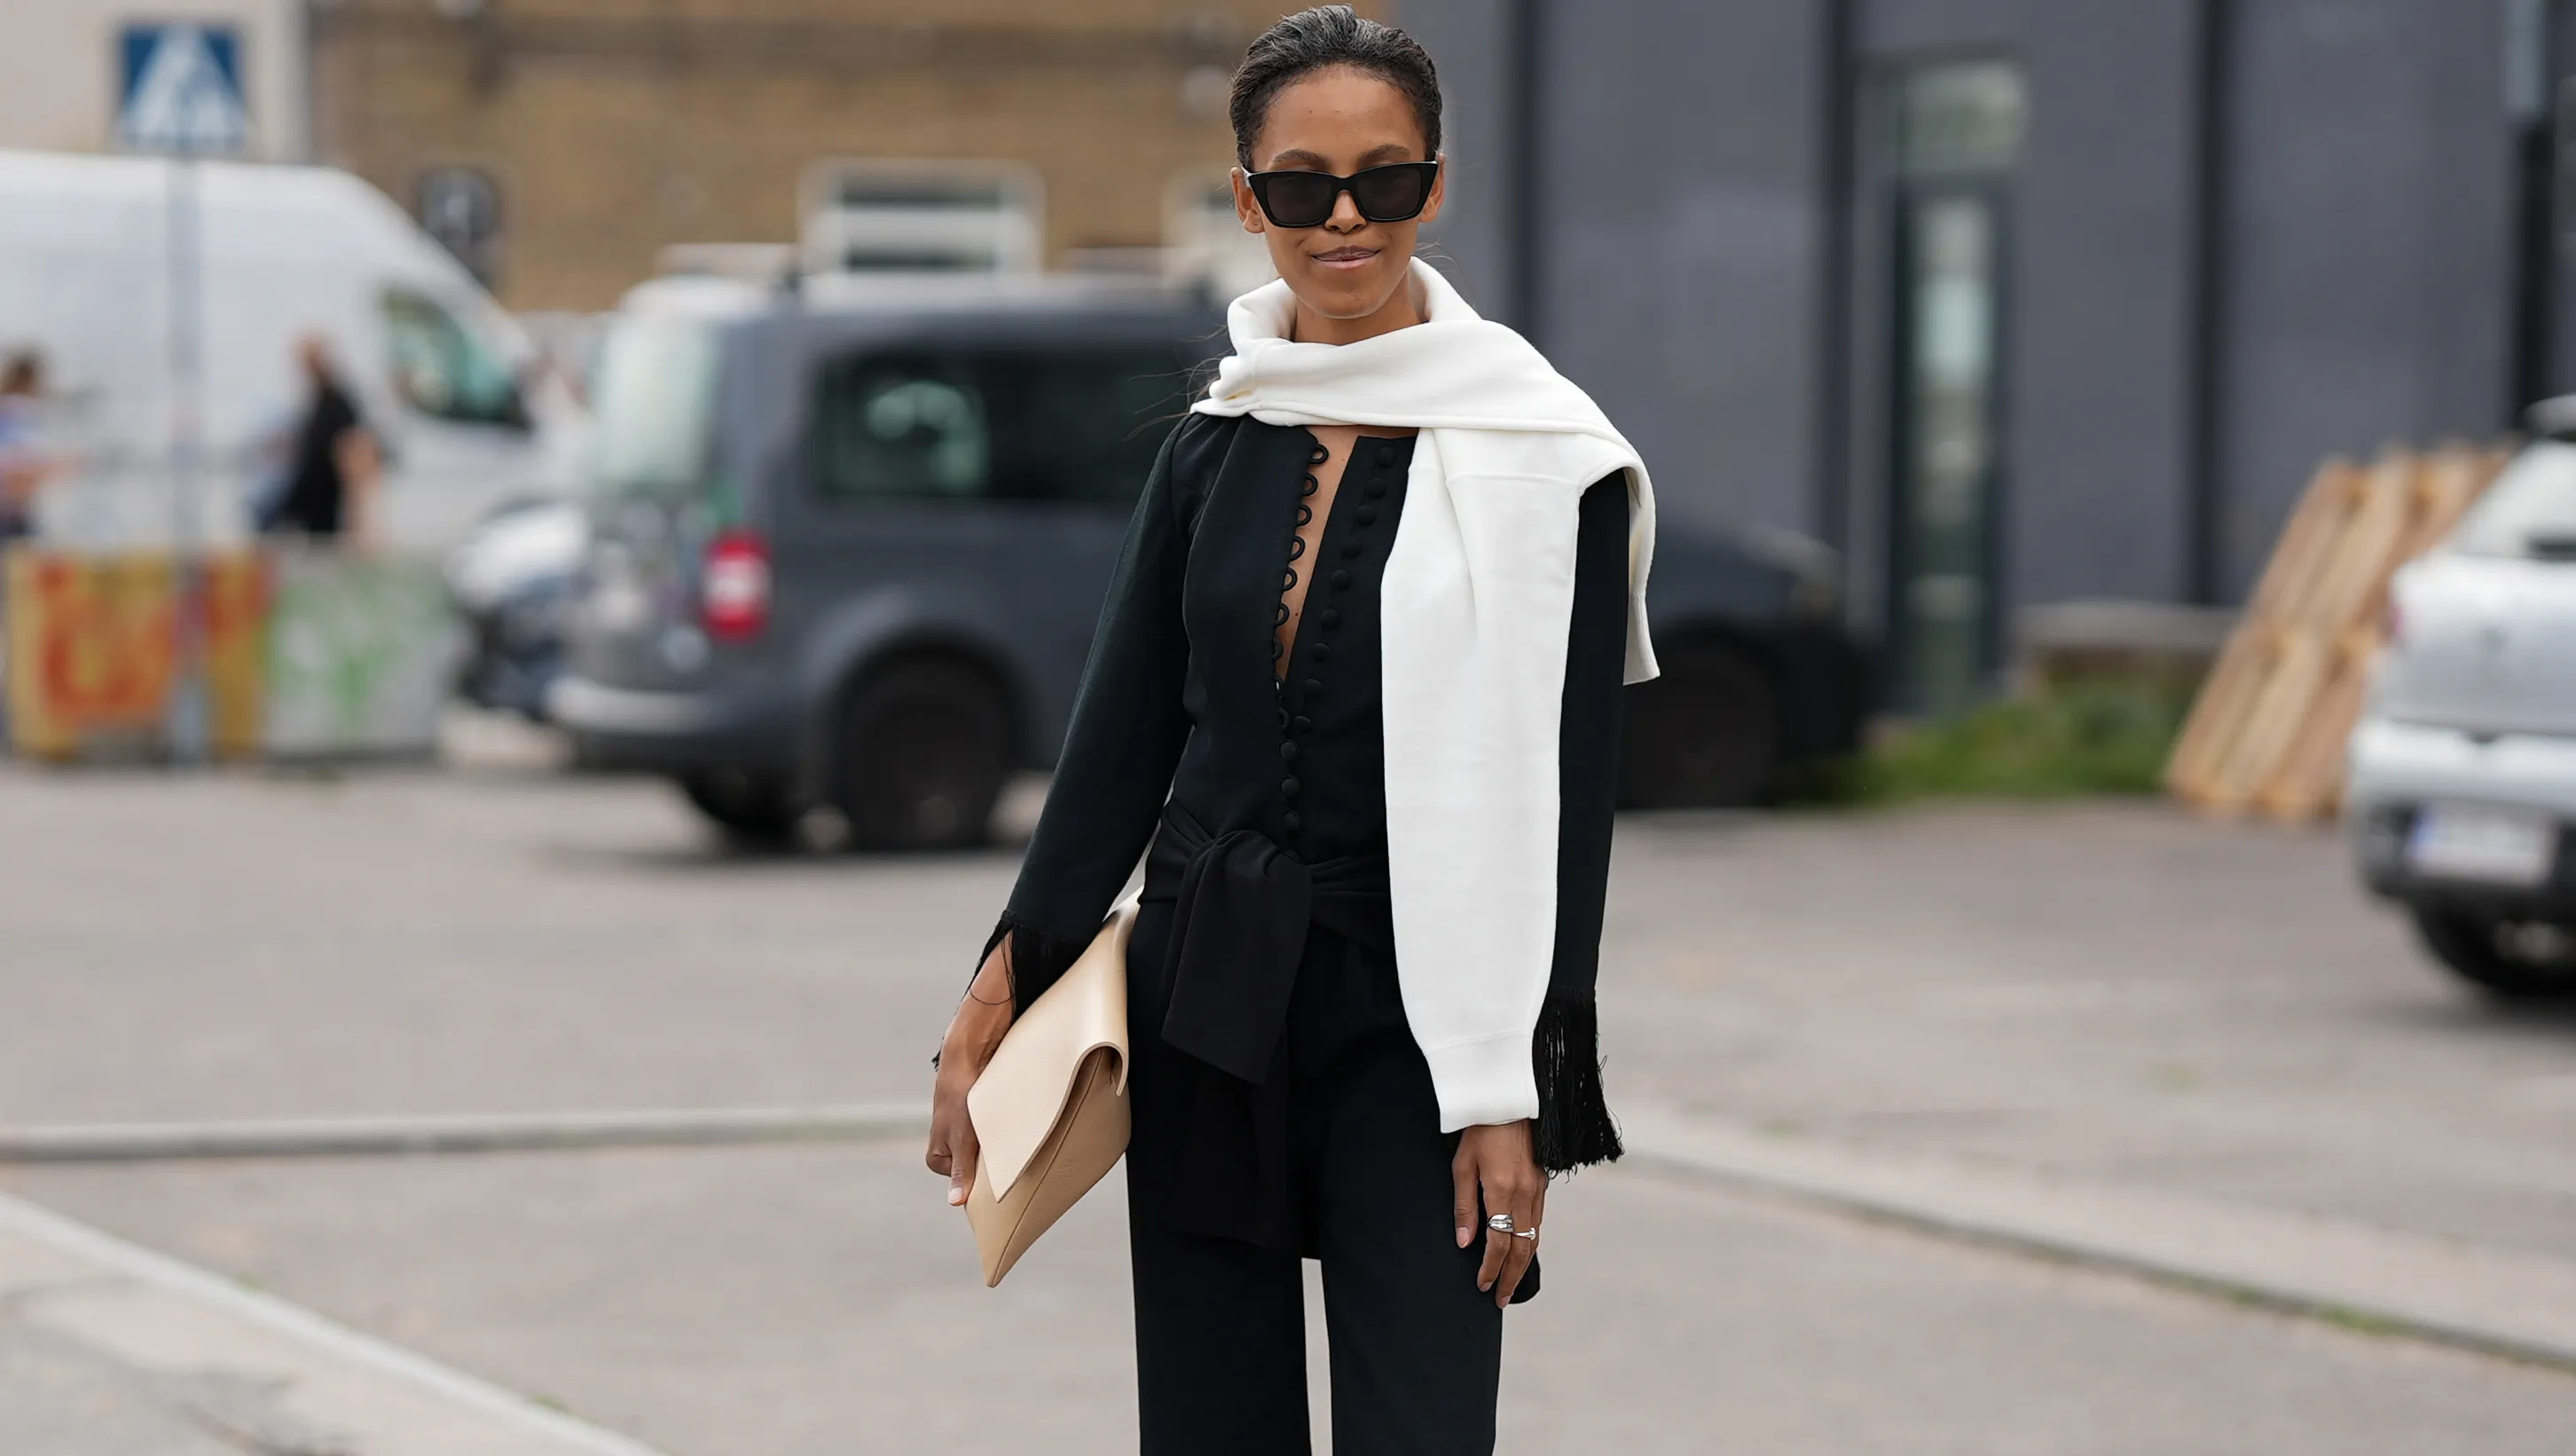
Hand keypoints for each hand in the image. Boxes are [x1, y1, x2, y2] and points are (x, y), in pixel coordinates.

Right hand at [925, 942, 1014, 1207]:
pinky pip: (1000, 1133)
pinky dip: (1011, 1133)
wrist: (969, 1050)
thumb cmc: (958, 1095)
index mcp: (938, 1157)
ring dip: (1006, 1149)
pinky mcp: (982, 1116)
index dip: (984, 1187)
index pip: (964, 1185)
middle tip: (1016, 1167)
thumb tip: (956, 1203)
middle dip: (996, 1167)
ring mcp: (967, 1131)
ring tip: (1021, 1147)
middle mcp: (951, 1145)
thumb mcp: (962, 1137)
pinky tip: (1024, 1132)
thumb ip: (962, 1169)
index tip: (1004, 1189)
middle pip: (979, 1169)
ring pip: (992, 1151)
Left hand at [1453, 1119, 1544, 1307]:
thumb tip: (1464, 1242)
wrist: (1509, 1100)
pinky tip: (1522, 1252)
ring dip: (1522, 1265)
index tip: (1482, 1286)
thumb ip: (1464, 1206)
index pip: (1498, 1244)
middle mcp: (1526, 1195)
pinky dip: (1531, 1243)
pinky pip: (1539, 1223)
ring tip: (1511, 1283)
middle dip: (1511, 1277)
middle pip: (1521, 1249)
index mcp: (1502, 1191)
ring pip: (1534, 1238)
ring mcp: (1538, 1190)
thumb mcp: (1462, 1165)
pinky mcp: (1543, 1184)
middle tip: (1501, 1299)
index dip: (1490, 1269)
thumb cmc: (1480, 1129)